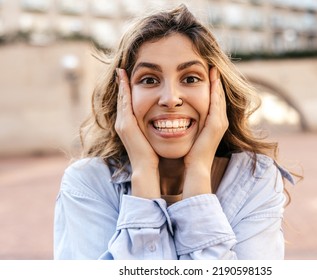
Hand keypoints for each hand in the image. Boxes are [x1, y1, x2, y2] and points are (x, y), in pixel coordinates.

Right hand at [115, 68, 159, 198]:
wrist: (147, 169)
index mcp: (129, 127)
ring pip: (121, 98)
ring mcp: (122, 124)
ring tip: (122, 70)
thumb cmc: (153, 156)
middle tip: (122, 69)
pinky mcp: (125, 125)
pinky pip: (124, 102)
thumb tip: (163, 122)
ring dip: (122, 84)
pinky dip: (124, 90)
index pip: (127, 104)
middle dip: (122, 84)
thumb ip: (153, 129)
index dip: (127, 91)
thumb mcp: (152, 138)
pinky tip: (125, 78)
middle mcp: (122, 123)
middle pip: (121, 99)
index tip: (129, 78)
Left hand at [182, 67, 228, 197]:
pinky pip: (217, 102)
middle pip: (219, 96)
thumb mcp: (189, 133)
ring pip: (220, 97)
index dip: (211, 86)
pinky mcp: (217, 124)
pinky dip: (215, 90)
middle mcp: (220, 121)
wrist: (195, 167)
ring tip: (213, 68)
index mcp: (212, 123)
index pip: (213, 100)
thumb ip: (189, 123)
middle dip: (216, 81)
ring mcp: (220, 122)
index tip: (206, 73)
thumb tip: (177, 114)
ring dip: (217, 82)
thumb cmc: (189, 152)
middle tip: (212, 65)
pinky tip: (212, 79)